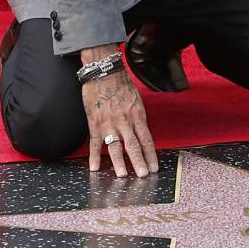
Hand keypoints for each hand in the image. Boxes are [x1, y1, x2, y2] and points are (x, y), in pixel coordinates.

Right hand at [80, 45, 158, 177]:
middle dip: (138, 162)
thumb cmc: (121, 85)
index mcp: (137, 116)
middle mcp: (125, 121)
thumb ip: (138, 118)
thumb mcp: (136, 101)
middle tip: (142, 176)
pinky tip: (95, 168)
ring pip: (115, 146)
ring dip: (119, 162)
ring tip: (122, 175)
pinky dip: (95, 156)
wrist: (104, 72)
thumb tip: (141, 134)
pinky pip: (95, 142)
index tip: (153, 168)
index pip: (146, 139)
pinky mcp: (95, 123)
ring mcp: (109, 123)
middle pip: (133, 145)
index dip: (150, 155)